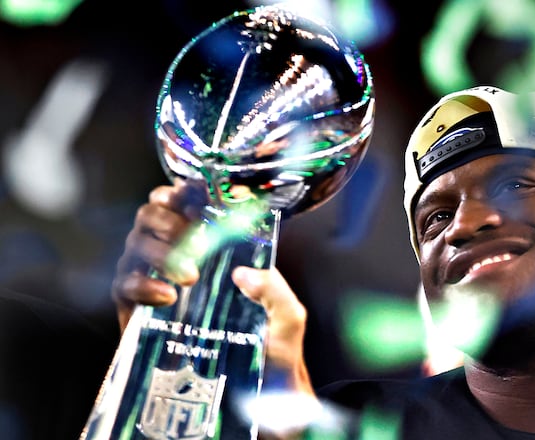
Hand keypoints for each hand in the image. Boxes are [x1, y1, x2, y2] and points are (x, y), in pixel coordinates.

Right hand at [112, 180, 316, 437]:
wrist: (257, 391)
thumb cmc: (272, 349)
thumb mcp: (288, 317)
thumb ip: (277, 291)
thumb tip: (244, 273)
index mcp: (216, 249)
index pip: (190, 204)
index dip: (187, 191)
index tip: (197, 193)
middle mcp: (181, 257)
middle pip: (153, 215)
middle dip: (166, 219)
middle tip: (191, 239)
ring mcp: (156, 281)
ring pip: (135, 245)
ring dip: (157, 251)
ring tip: (188, 277)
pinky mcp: (137, 310)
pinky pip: (124, 285)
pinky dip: (140, 284)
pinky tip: (166, 296)